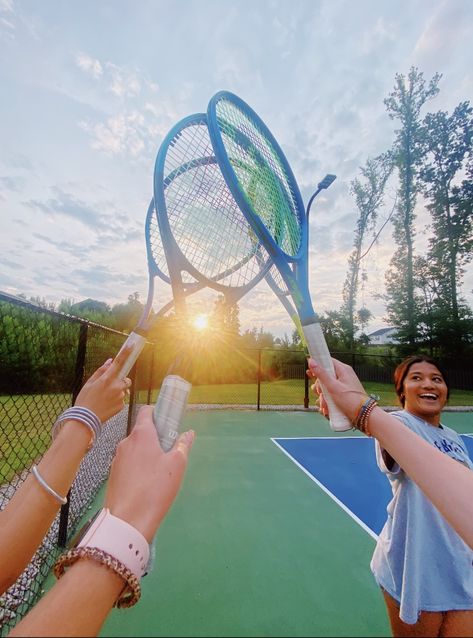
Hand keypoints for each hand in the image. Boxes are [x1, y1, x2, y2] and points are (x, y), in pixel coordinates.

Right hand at [74, 347, 132, 422]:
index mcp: (107, 379)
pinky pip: (122, 399)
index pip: (119, 363)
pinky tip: (107, 404)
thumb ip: (101, 371)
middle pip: (126, 379)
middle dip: (121, 381)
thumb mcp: (90, 383)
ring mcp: (120, 397)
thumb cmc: (85, 400)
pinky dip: (117, 400)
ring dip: (118, 391)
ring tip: (106, 398)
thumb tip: (110, 361)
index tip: (132, 345)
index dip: (126, 353)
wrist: (85, 419)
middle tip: (110, 386)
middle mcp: (116, 387)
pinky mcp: (122, 406)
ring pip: (124, 390)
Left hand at [104, 406, 194, 541]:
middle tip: (170, 451)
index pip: (146, 411)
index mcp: (141, 434)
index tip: (169, 422)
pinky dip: (138, 467)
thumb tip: (188, 434)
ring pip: (134, 449)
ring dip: (146, 454)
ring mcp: (117, 459)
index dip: (158, 412)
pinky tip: (147, 484)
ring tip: (160, 471)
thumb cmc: (156, 487)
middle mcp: (126, 442)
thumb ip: (183, 446)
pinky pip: (128, 464)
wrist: (128, 520)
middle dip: (155, 438)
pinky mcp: (113, 475)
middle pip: (141, 432)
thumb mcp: (177, 465)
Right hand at [307, 357, 366, 422]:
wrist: (364, 416)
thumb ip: (321, 374)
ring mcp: (342, 386)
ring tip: (325, 405)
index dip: (318, 366)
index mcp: (343, 370)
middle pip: (325, 376)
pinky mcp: (342, 395)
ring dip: (323, 397)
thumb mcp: (333, 386)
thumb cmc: (351, 400)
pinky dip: (327, 402)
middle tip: (320, 393)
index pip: (327, 361)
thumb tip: (311, 361)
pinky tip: (326, 409)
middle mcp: (343, 376)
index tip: (310, 373)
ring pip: (326, 388)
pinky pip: (331, 396)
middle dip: (320, 387)